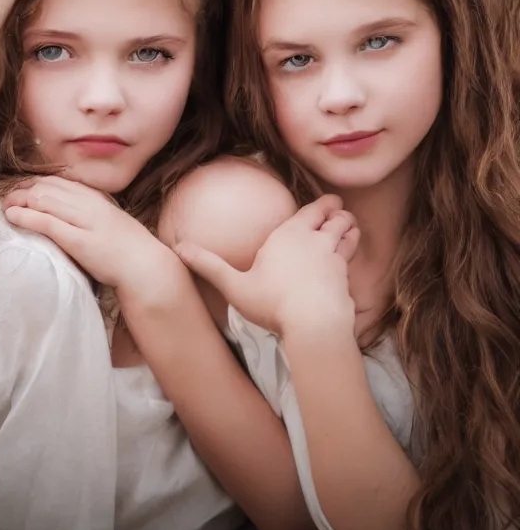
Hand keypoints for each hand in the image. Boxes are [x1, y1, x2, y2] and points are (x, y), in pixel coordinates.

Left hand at [4, 175, 173, 292]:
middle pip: (47, 187)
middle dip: (22, 190)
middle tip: (7, 198)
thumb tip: (67, 211)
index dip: (35, 183)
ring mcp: (84, 220)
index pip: (58, 181)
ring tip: (5, 206)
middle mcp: (88, 203)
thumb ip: (88, 213)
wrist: (145, 266)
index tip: (20, 189)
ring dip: (19, 200)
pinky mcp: (79, 240)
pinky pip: (47, 223)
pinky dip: (26, 216)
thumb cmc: (126, 248)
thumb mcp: (106, 220)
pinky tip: (12, 216)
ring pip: (44, 200)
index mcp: (95, 196)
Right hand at [175, 194, 358, 338]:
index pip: (314, 210)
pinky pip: (350, 262)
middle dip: (339, 214)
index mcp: (291, 234)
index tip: (329, 202)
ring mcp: (335, 261)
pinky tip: (345, 265)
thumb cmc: (272, 303)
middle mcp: (317, 241)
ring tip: (350, 229)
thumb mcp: (234, 285)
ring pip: (349, 236)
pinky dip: (350, 257)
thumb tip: (179, 248)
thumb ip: (209, 266)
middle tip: (340, 212)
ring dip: (350, 231)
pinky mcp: (346, 282)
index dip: (323, 205)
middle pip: (337, 218)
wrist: (314, 327)